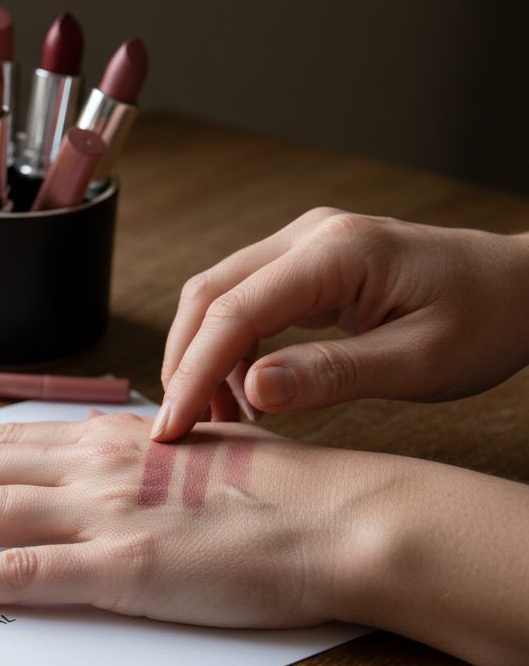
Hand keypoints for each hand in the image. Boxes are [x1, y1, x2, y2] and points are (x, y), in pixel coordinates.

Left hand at [0, 413, 370, 627]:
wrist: (340, 517)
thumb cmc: (280, 489)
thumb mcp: (193, 452)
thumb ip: (135, 460)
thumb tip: (97, 464)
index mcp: (112, 438)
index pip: (2, 439)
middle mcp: (93, 465)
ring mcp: (101, 514)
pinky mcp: (119, 569)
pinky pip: (18, 572)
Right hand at [154, 208, 528, 441]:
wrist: (523, 288)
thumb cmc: (486, 322)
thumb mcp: (419, 362)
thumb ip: (333, 375)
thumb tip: (253, 390)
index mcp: (338, 252)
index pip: (235, 311)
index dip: (193, 373)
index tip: (172, 429)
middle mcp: (310, 235)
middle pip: (209, 294)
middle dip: (183, 364)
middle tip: (178, 430)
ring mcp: (304, 244)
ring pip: (218, 296)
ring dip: (203, 358)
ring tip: (219, 421)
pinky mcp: (306, 263)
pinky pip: (245, 301)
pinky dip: (229, 349)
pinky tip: (244, 394)